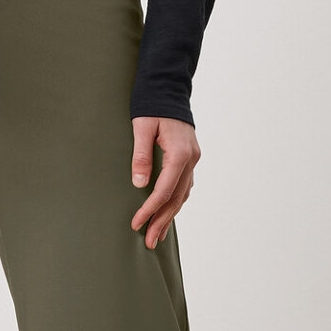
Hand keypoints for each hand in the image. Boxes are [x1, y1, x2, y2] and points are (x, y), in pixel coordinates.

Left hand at [129, 115, 198, 249]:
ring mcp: (193, 160)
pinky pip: (184, 186)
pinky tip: (168, 213)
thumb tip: (139, 185)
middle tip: (149, 242)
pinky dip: (176, 202)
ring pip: (182, 195)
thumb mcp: (142, 127)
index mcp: (180, 154)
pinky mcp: (190, 158)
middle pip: (176, 199)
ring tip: (158, 235)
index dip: (150, 210)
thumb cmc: (153, 106)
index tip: (137, 224)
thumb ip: (141, 156)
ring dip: (170, 216)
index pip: (164, 191)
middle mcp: (191, 160)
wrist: (168, 88)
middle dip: (162, 222)